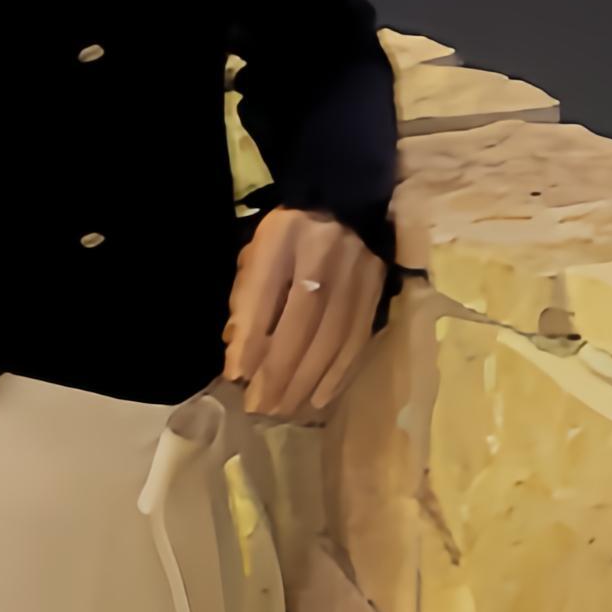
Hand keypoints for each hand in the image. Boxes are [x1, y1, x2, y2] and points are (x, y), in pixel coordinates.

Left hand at [225, 205, 384, 419]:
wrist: (346, 201)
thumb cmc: (291, 232)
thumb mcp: (259, 250)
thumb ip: (247, 297)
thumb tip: (238, 353)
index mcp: (285, 236)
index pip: (265, 293)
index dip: (251, 338)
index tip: (236, 376)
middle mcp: (325, 254)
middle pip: (302, 323)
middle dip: (278, 371)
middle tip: (259, 408)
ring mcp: (356, 274)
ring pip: (331, 338)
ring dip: (305, 381)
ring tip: (284, 409)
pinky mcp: (376, 291)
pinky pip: (356, 340)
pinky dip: (337, 374)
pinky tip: (320, 398)